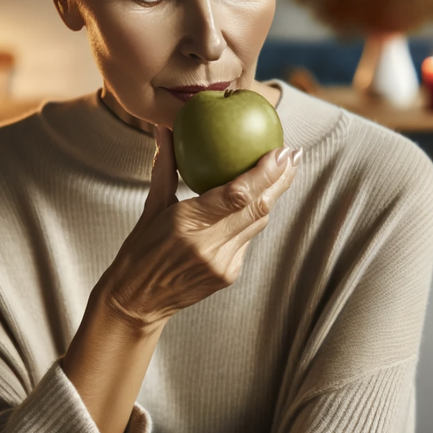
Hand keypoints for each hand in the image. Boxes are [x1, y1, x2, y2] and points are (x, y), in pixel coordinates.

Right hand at [95, 124, 300, 330]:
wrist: (137, 303)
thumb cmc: (138, 253)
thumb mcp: (150, 209)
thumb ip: (165, 170)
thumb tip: (166, 130)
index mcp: (186, 225)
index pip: (237, 195)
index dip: (264, 173)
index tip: (281, 151)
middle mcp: (209, 246)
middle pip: (258, 208)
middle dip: (281, 179)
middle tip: (295, 154)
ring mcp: (223, 264)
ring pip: (258, 222)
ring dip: (273, 196)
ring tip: (286, 171)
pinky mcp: (229, 274)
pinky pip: (247, 238)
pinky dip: (252, 217)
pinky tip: (260, 199)